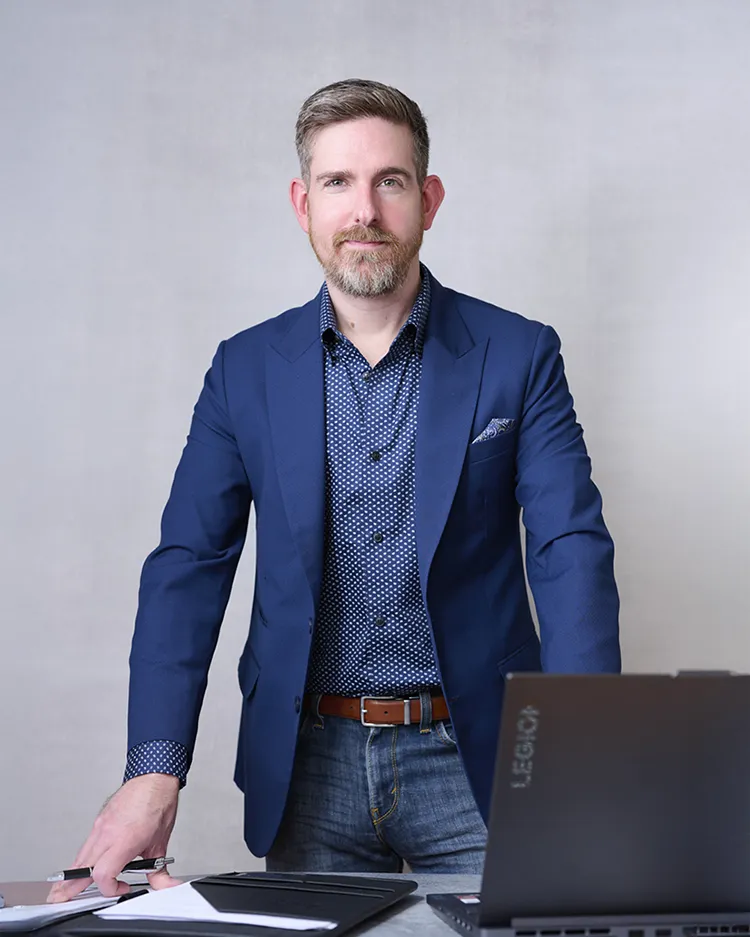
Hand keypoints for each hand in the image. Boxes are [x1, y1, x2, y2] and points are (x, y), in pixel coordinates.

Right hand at [47, 773, 180, 901]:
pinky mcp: (99, 821)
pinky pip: (86, 844)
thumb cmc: (158, 803)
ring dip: (72, 874)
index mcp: (124, 840)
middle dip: (70, 887)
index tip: (122, 888)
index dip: (109, 888)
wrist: (154, 777)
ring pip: (81, 856)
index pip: (102, 874)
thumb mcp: (161, 842)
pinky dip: (82, 858)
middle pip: (82, 867)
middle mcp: (108, 833)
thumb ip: (160, 870)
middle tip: (59, 900)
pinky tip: (80, 866)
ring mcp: (100, 826)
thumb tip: (165, 885)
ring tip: (63, 889)